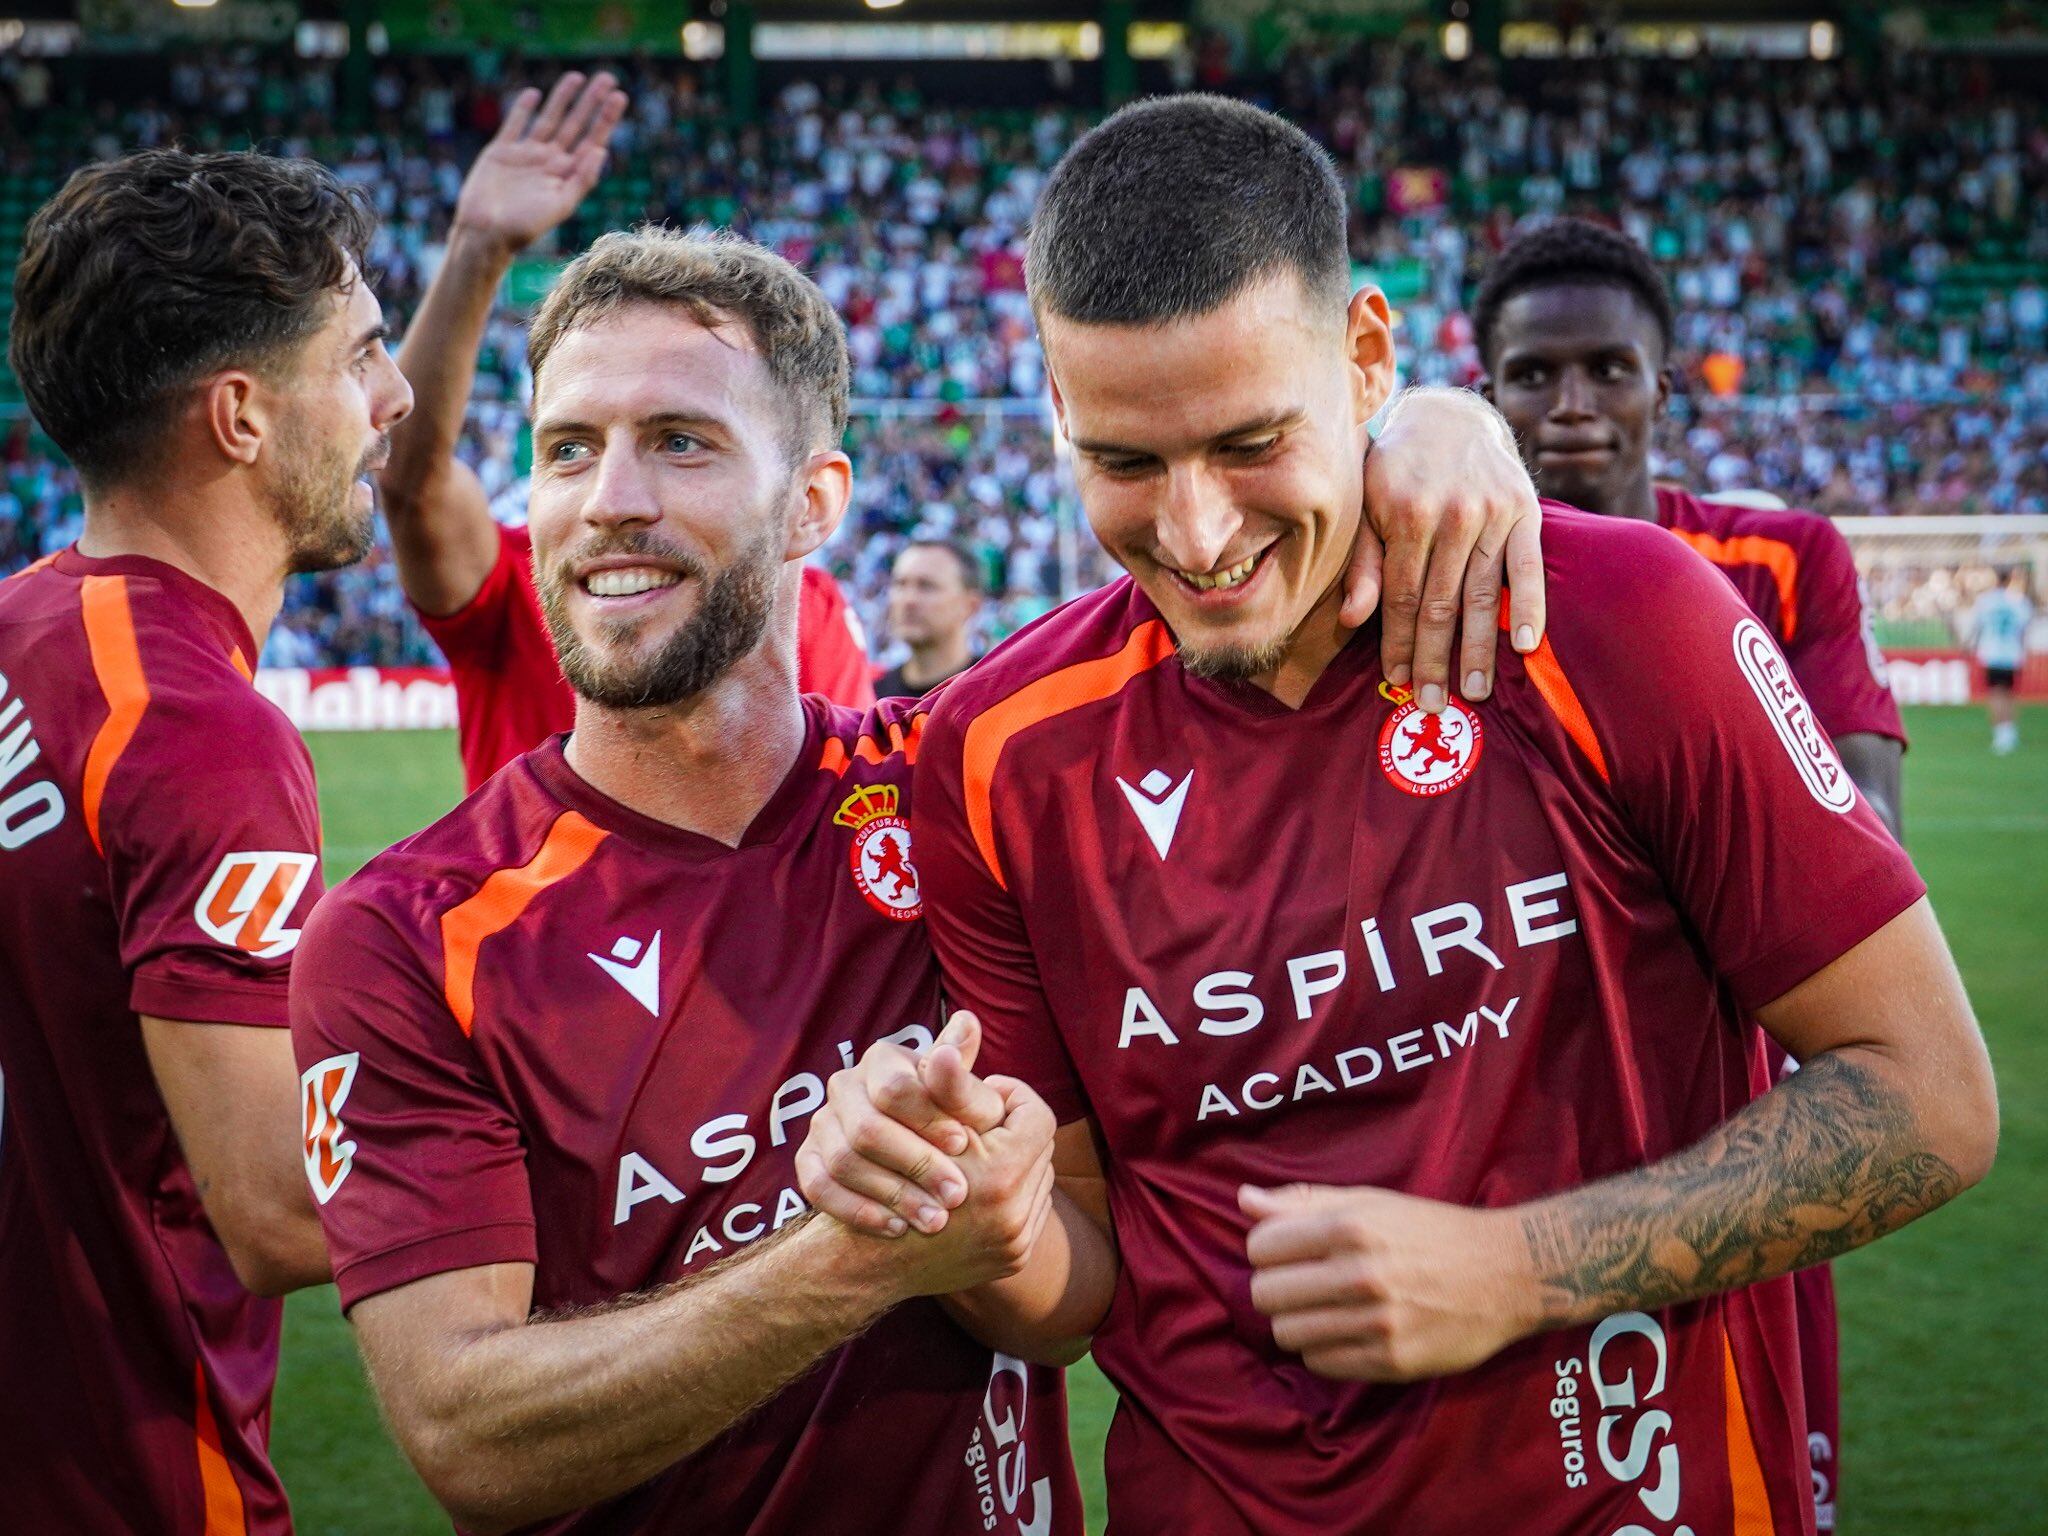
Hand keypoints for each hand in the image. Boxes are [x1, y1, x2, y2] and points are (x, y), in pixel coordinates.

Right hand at [453, 72, 627, 254]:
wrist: (486, 233)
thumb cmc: (525, 227)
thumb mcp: (560, 205)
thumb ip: (582, 180)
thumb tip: (601, 151)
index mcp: (567, 175)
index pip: (591, 141)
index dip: (605, 119)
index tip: (619, 97)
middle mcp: (549, 162)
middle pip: (575, 125)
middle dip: (591, 102)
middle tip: (608, 78)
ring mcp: (526, 155)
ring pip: (548, 119)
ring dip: (562, 98)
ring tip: (577, 77)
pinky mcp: (501, 152)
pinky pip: (515, 125)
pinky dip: (523, 109)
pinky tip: (534, 94)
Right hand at [798, 1012, 1009, 1237]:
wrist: (916, 1167)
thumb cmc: (952, 1125)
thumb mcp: (968, 1105)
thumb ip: (964, 1081)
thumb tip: (967, 1024)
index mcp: (884, 1059)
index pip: (896, 1085)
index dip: (929, 1116)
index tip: (964, 1144)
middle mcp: (845, 1086)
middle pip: (868, 1127)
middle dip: (916, 1164)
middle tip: (957, 1194)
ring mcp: (821, 1124)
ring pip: (844, 1161)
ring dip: (893, 1194)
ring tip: (934, 1220)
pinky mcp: (808, 1161)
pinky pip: (819, 1188)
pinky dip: (858, 1211)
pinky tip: (896, 1228)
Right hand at [858, 1075, 1058, 1301]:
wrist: (857, 1262)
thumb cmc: (875, 1170)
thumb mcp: (911, 1112)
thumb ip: (949, 1078)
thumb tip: (967, 1021)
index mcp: (996, 1173)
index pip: (1033, 1112)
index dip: (1002, 1097)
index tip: (976, 1102)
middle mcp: (1010, 1214)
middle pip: (1039, 1147)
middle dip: (1008, 1133)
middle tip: (978, 1132)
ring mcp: (1013, 1244)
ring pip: (1040, 1181)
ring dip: (1012, 1167)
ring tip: (979, 1163)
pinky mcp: (1008, 1265)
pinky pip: (1033, 1217)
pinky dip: (1008, 1201)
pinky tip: (979, 1196)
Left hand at [1241, 1182, 1539, 1382]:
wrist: (1507, 1274)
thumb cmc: (1430, 1231)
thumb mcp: (1371, 1202)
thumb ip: (1304, 1202)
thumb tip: (1243, 1200)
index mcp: (1352, 1227)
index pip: (1261, 1247)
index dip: (1267, 1250)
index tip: (1287, 1252)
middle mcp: (1361, 1275)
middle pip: (1266, 1295)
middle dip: (1275, 1289)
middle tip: (1302, 1285)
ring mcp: (1378, 1322)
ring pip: (1287, 1334)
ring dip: (1297, 1322)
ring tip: (1324, 1309)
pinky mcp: (1392, 1361)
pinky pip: (1320, 1364)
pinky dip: (1324, 1350)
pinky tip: (1348, 1331)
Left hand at [1348, 388, 1545, 711]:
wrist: (1451, 416)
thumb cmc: (1397, 470)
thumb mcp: (1366, 505)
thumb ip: (1363, 562)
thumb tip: (1352, 618)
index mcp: (1405, 513)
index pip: (1401, 596)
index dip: (1398, 642)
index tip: (1394, 681)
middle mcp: (1451, 514)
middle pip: (1440, 603)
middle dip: (1434, 659)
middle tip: (1431, 705)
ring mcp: (1492, 513)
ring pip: (1482, 594)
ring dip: (1479, 649)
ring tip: (1474, 691)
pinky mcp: (1525, 511)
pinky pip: (1528, 567)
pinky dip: (1530, 606)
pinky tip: (1527, 645)